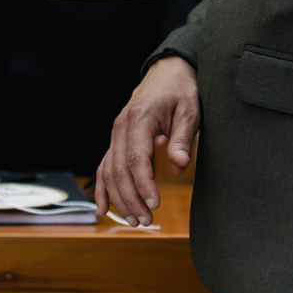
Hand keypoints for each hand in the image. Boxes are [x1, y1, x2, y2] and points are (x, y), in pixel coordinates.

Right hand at [94, 56, 199, 226]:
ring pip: (109, 171)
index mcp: (139, 118)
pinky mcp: (117, 139)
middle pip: (119, 169)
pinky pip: (104, 166)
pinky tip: (103, 209)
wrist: (168, 71)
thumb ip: (182, 138)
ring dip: (119, 198)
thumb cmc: (181, 90)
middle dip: (131, 198)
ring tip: (136, 220)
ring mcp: (116, 133)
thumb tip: (178, 165)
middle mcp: (121, 126)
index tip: (156, 204)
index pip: (136, 158)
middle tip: (147, 221)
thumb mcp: (190, 110)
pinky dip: (102, 188)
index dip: (143, 184)